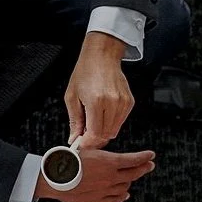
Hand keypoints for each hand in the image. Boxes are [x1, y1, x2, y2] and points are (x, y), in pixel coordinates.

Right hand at [37, 148, 155, 201]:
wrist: (55, 178)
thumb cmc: (68, 161)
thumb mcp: (87, 150)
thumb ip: (102, 155)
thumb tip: (110, 156)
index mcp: (108, 162)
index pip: (133, 160)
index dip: (144, 157)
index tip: (151, 155)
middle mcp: (110, 177)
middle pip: (133, 174)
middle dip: (143, 169)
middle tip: (150, 165)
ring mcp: (106, 190)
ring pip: (125, 187)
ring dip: (129, 182)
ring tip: (131, 177)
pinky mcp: (98, 200)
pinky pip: (115, 200)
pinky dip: (122, 197)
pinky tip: (125, 194)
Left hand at [64, 32, 133, 148]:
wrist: (101, 57)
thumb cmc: (85, 72)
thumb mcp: (72, 96)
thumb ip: (74, 121)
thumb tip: (74, 139)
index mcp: (96, 101)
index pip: (95, 133)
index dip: (88, 142)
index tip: (81, 144)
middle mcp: (112, 103)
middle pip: (105, 135)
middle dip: (94, 139)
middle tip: (85, 135)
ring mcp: (123, 103)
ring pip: (114, 130)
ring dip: (103, 131)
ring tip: (93, 121)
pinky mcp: (129, 102)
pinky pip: (120, 122)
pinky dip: (111, 123)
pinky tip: (103, 113)